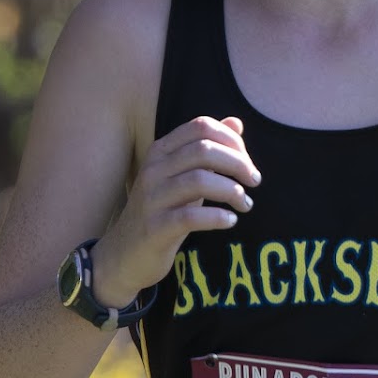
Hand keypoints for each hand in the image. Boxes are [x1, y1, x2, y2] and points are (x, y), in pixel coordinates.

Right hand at [91, 116, 260, 306]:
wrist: (123, 255)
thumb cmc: (161, 211)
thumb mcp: (183, 176)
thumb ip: (207, 150)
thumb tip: (236, 123)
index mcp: (160, 151)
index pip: (201, 127)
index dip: (231, 139)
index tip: (247, 161)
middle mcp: (153, 169)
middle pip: (204, 150)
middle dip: (238, 163)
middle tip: (254, 181)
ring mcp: (152, 198)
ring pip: (199, 180)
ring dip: (232, 190)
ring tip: (245, 204)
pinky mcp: (155, 228)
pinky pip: (191, 217)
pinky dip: (217, 217)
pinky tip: (230, 221)